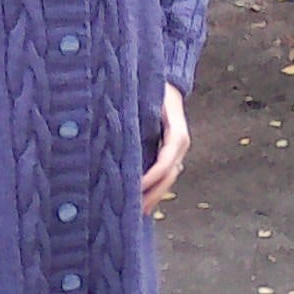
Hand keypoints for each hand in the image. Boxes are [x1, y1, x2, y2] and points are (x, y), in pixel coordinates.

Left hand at [141, 82, 189, 217]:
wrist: (167, 82)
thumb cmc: (153, 86)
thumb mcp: (146, 96)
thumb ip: (135, 112)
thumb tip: (113, 127)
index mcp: (177, 133)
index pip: (165, 163)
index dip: (150, 178)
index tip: (133, 188)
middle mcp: (180, 145)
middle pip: (168, 176)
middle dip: (152, 194)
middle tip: (132, 210)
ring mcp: (176, 150)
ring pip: (168, 179)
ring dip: (154, 196)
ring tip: (136, 212)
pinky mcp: (169, 152)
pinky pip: (164, 175)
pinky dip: (154, 188)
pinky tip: (142, 201)